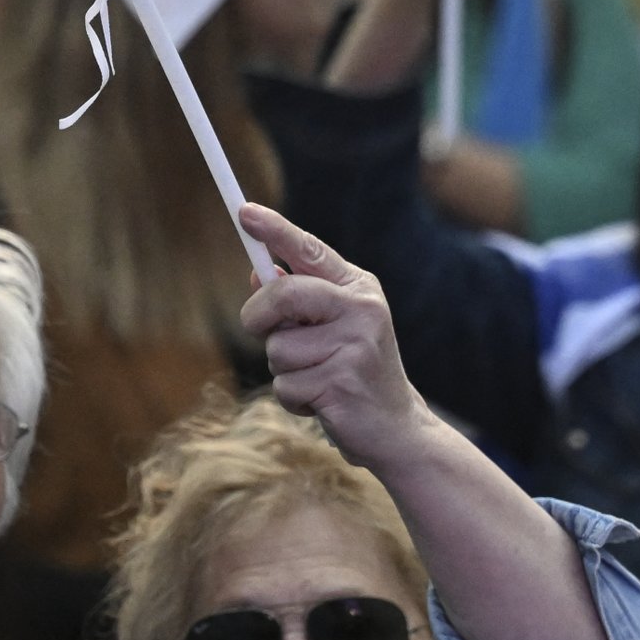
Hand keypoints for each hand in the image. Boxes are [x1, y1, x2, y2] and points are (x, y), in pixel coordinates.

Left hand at [238, 204, 428, 469]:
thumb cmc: (355, 371)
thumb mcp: (333, 327)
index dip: (275, 229)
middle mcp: (362, 309)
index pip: (310, 249)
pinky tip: (322, 403)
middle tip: (258, 329)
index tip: (243, 211)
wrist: (396, 428)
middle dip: (258, 315)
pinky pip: (285, 386)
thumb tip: (259, 274)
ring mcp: (355, 346)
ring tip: (317, 379)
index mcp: (358, 288)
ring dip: (283, 370)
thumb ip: (298, 301)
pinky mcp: (343, 383)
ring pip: (277, 348)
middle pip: (283, 293)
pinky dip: (294, 400)